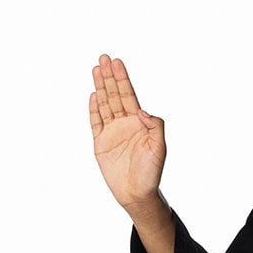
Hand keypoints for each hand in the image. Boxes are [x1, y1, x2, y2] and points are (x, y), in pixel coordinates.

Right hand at [90, 54, 165, 211]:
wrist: (137, 194)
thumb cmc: (152, 173)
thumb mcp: (160, 148)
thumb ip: (155, 126)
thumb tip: (141, 110)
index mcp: (139, 123)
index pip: (129, 96)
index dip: (123, 79)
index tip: (117, 62)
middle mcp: (125, 124)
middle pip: (115, 95)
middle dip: (109, 77)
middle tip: (103, 58)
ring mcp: (112, 133)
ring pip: (104, 105)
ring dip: (100, 87)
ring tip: (95, 68)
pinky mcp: (101, 144)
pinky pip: (95, 122)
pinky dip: (93, 109)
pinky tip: (93, 95)